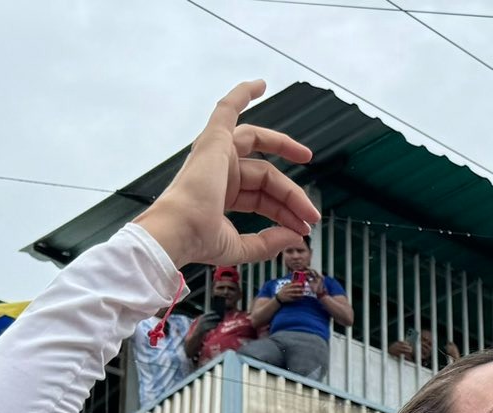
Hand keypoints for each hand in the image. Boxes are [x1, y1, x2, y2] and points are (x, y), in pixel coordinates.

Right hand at [132, 82, 317, 269]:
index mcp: (220, 195)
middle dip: (292, 194)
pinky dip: (242, 93)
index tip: (304, 228)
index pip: (263, 198)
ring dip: (286, 150)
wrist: (180, 231)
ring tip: (307, 157)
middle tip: (312, 214)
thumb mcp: (241, 247)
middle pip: (266, 176)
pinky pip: (228, 108)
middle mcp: (218, 172)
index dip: (286, 212)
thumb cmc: (199, 240)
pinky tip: (261, 84)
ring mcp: (215, 153)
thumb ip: (268, 242)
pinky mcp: (215, 138)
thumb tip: (294, 237)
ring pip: (260, 148)